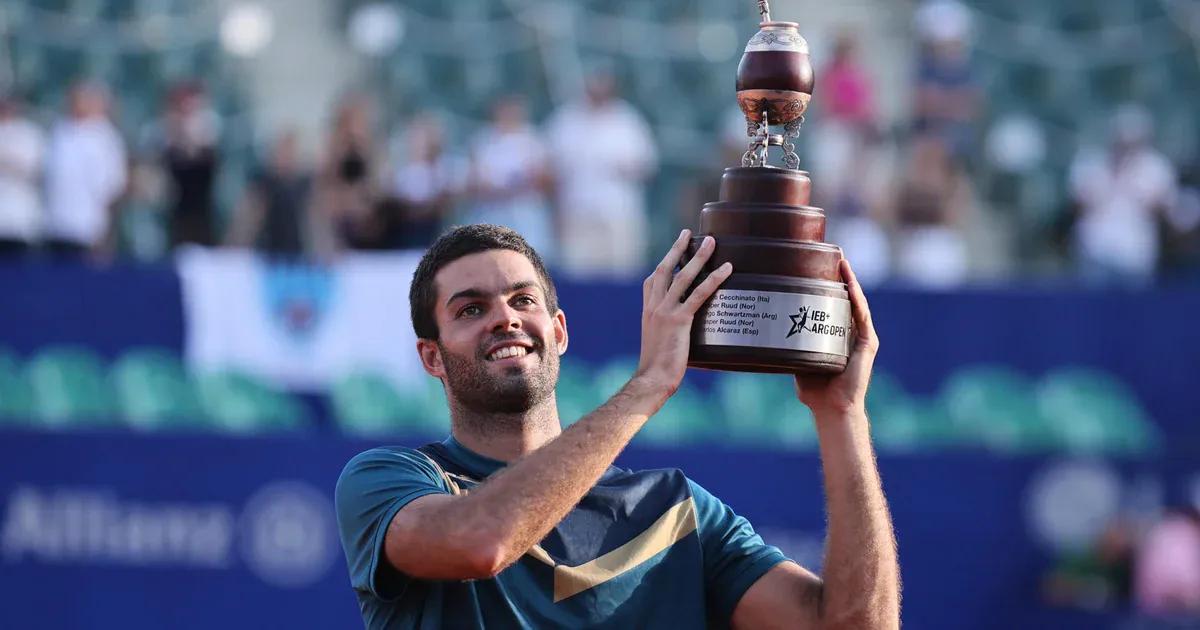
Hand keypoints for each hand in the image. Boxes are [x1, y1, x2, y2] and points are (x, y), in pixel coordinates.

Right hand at [634, 229, 731, 396]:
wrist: (652, 379)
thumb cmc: (657, 369)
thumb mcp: (659, 344)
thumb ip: (668, 332)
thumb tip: (683, 334)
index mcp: (648, 312)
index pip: (652, 282)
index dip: (663, 265)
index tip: (673, 254)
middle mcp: (654, 307)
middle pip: (665, 270)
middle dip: (677, 249)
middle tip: (688, 233)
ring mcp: (665, 312)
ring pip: (683, 276)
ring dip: (698, 257)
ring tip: (711, 242)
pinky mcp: (679, 320)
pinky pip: (699, 294)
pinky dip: (714, 279)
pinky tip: (727, 269)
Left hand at [794, 258, 878, 416]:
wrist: (832, 410)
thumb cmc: (814, 391)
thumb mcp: (797, 360)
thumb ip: (787, 346)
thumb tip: (762, 333)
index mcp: (835, 335)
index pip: (832, 304)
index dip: (827, 284)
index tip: (817, 264)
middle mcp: (851, 332)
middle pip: (846, 298)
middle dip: (840, 276)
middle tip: (832, 253)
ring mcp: (861, 337)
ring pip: (856, 302)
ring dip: (850, 281)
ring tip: (842, 261)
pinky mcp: (868, 344)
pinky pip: (862, 316)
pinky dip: (856, 299)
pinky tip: (850, 284)